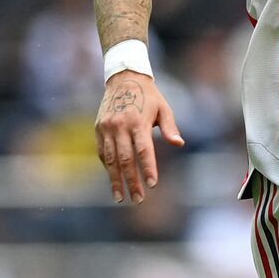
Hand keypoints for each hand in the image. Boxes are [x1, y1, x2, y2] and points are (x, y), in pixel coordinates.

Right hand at [94, 72, 183, 202]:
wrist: (123, 78)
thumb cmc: (149, 95)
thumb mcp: (163, 108)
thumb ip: (170, 127)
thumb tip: (179, 143)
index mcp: (139, 121)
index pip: (143, 150)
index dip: (147, 168)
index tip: (152, 184)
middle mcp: (121, 126)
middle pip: (126, 159)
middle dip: (132, 181)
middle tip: (138, 199)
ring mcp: (107, 128)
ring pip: (111, 159)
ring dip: (115, 180)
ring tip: (121, 197)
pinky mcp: (99, 129)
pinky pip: (103, 152)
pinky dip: (108, 167)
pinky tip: (113, 180)